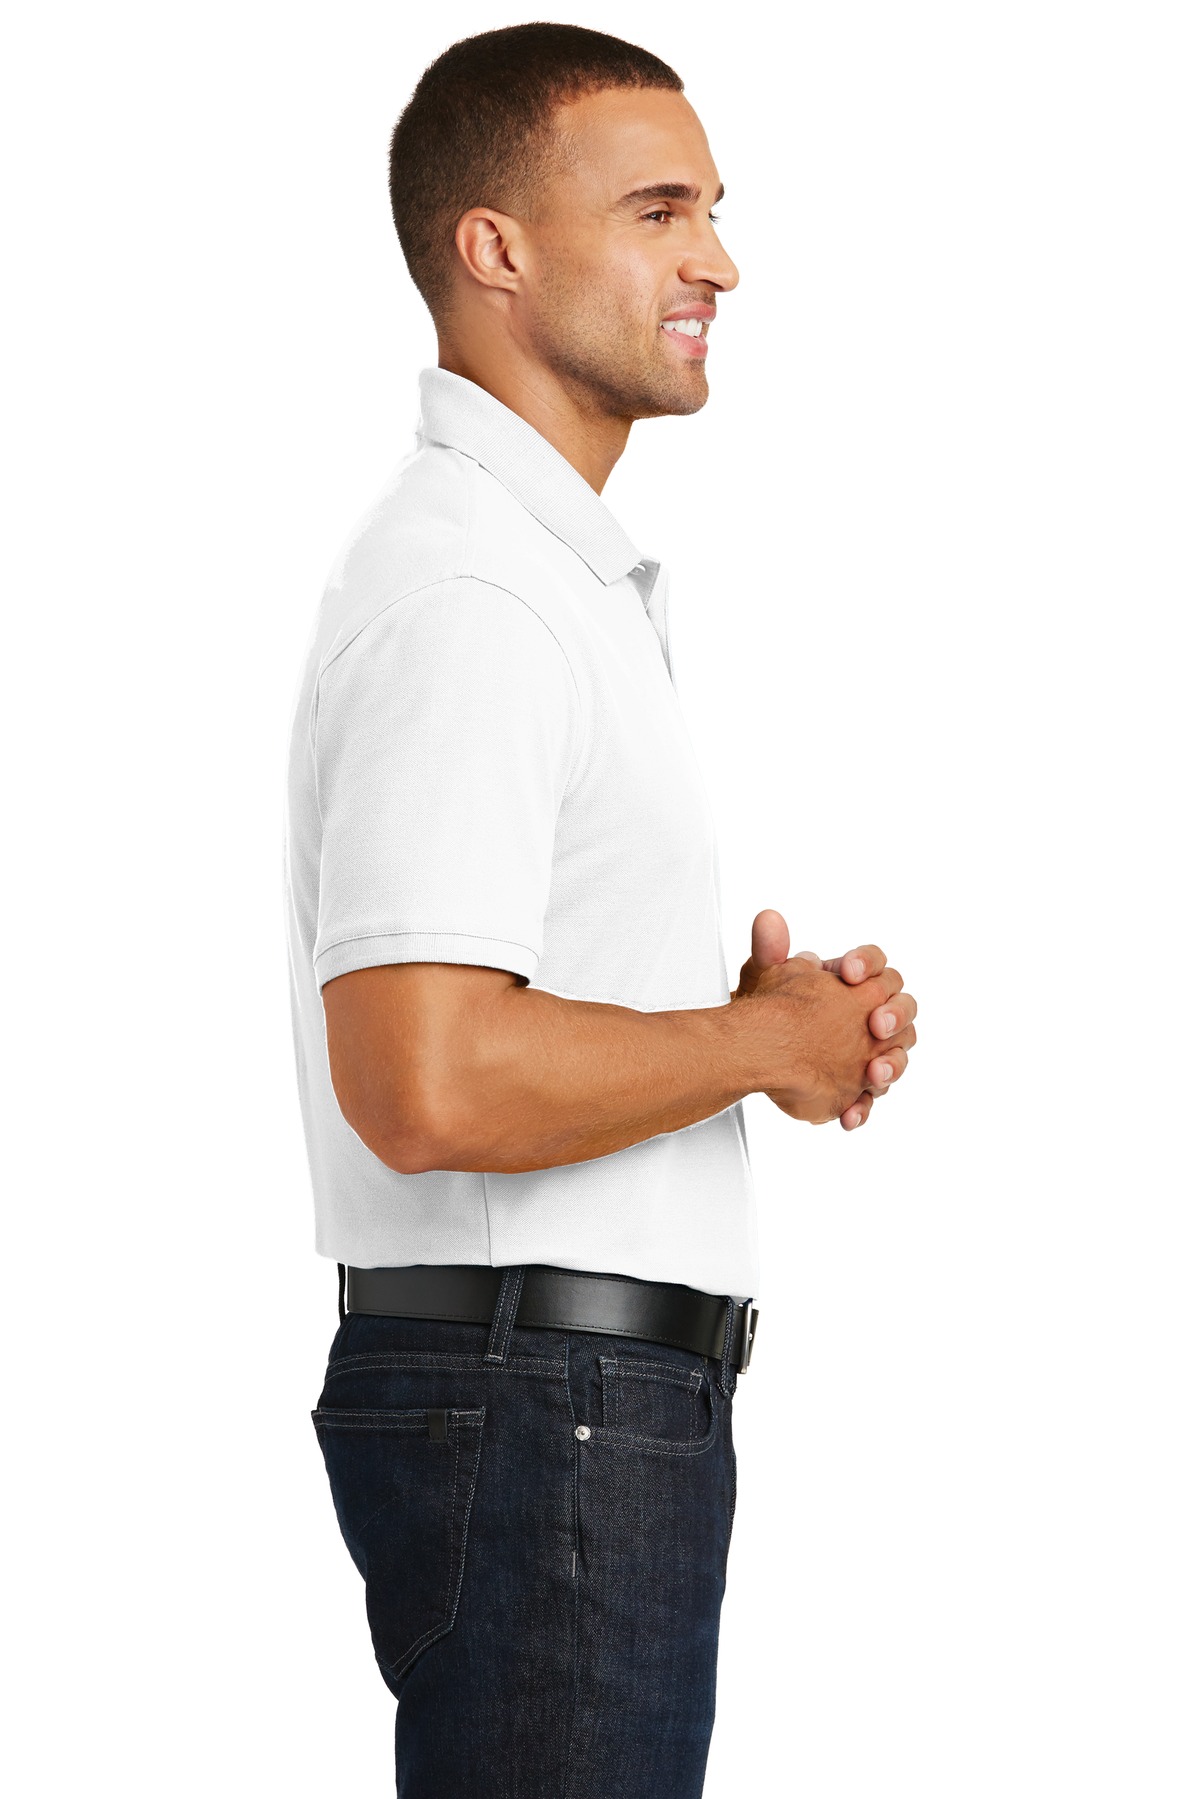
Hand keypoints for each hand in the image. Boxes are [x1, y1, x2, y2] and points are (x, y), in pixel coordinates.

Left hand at [733, 909, 917, 1129]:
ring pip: (896, 1055)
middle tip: (875, 1023)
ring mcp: (869, 1050)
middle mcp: (870, 1014)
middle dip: (895, 1015)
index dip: (868, 965)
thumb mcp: (763, 978)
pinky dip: (861, 1108)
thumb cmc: (766, 1008)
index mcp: (854, 983)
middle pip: (902, 1009)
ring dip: (890, 1065)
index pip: (877, 965)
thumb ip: (770, 949)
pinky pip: (869, 1098)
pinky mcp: (857, 1085)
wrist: (753, 1050)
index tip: (846, 971)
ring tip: (873, 1073)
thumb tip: (768, 921)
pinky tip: (848, 1114)